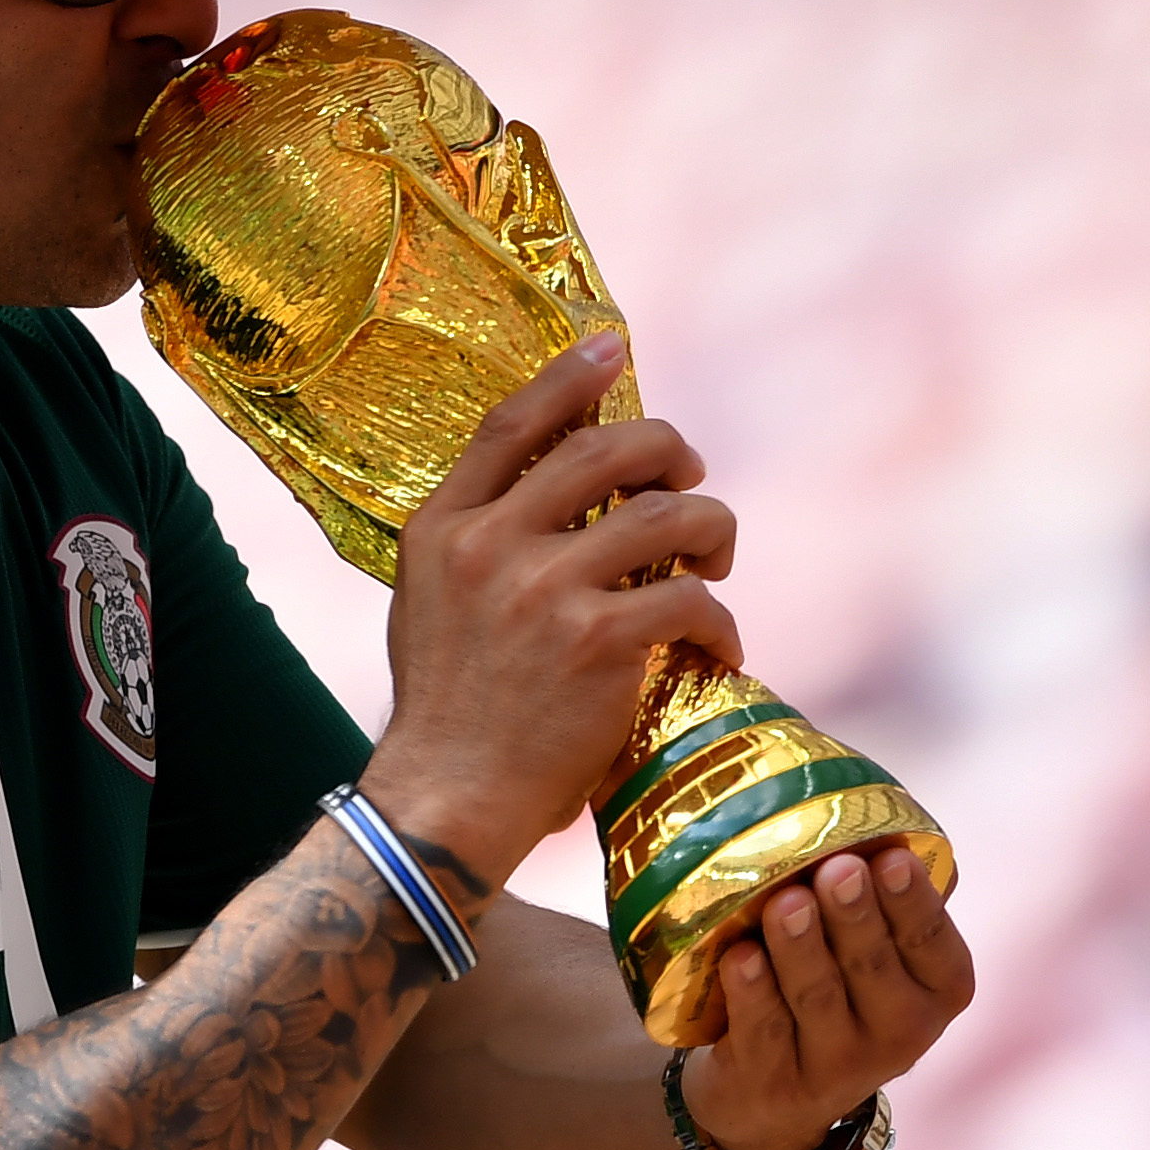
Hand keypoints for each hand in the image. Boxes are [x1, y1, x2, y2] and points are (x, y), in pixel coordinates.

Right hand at [359, 332, 741, 892]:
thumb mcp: (429, 606)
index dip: (570, 377)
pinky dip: (721, 620)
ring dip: (710, 528)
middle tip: (690, 478)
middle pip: (604, 450)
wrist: (445, 803)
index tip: (613, 346)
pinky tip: (719, 646)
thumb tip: (550, 495)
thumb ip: (478, 543)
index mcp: (442, 529)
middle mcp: (489, 545)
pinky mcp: (600, 642)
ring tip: (714, 562)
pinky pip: (691, 598)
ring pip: (666, 516)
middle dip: (668, 451)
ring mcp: (544, 591)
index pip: (513, 425)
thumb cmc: (446, 714)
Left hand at [676, 844, 972, 1149]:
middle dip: (854, 916)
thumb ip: (876, 891)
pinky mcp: (775, 1084)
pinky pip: (763, 1030)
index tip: (892, 858)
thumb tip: (851, 799)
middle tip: (837, 869)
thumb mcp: (874, 949)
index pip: (931, 942)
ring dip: (800, 947)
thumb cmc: (834, 986)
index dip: (913, 902)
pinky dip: (751, 992)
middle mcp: (901, 1033)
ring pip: (817, 997)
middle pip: (872, 967)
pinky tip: (739, 957)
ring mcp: (838, 1067)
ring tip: (785, 902)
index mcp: (937, 988)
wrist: (772, 1092)